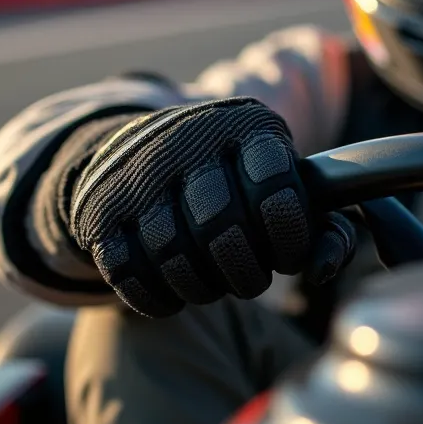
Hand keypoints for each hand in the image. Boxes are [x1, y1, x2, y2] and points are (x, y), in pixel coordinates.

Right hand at [67, 97, 354, 316]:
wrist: (147, 151)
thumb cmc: (240, 180)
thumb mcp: (286, 182)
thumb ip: (324, 226)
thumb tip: (323, 269)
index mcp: (247, 126)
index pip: (274, 189)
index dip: (288, 237)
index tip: (287, 256)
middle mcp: (188, 140)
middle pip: (221, 227)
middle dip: (246, 272)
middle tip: (252, 279)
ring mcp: (138, 173)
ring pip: (173, 254)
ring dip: (204, 288)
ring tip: (217, 284)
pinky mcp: (99, 209)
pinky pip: (129, 273)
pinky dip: (161, 297)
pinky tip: (179, 292)